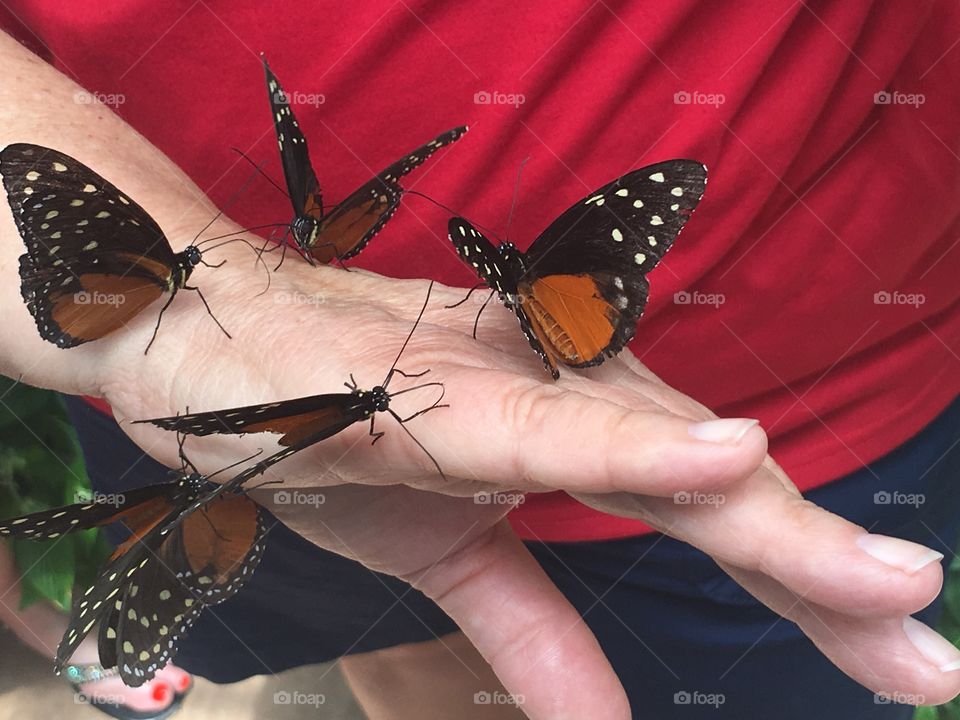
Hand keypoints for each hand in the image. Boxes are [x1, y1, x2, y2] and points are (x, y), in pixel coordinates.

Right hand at [60, 238, 949, 717]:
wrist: (202, 338)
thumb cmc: (319, 423)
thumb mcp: (435, 553)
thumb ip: (528, 628)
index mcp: (568, 425)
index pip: (709, 506)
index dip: (803, 575)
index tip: (890, 650)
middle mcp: (559, 389)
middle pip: (714, 486)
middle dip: (822, 573)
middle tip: (925, 659)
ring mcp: (503, 382)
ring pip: (659, 452)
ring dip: (770, 522)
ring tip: (883, 589)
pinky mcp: (437, 391)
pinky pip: (550, 427)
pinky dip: (631, 447)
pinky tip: (719, 462)